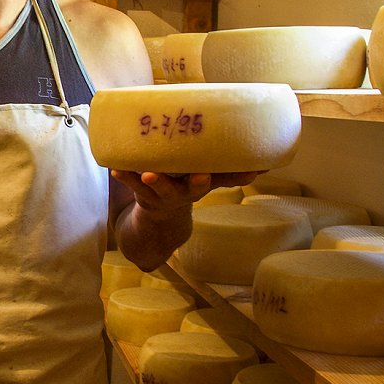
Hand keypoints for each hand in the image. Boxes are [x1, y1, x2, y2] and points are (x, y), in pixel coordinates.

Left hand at [111, 170, 261, 213]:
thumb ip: (231, 172)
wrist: (161, 221)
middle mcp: (184, 193)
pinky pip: (132, 185)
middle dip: (196, 183)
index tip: (246, 174)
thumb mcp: (210, 180)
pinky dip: (124, 176)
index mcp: (202, 185)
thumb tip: (268, 163)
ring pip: (158, 189)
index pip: (222, 181)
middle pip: (192, 189)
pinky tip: (115, 167)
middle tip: (201, 176)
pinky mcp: (142, 192)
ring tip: (146, 174)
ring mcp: (162, 194)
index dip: (234, 179)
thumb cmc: (187, 185)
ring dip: (153, 181)